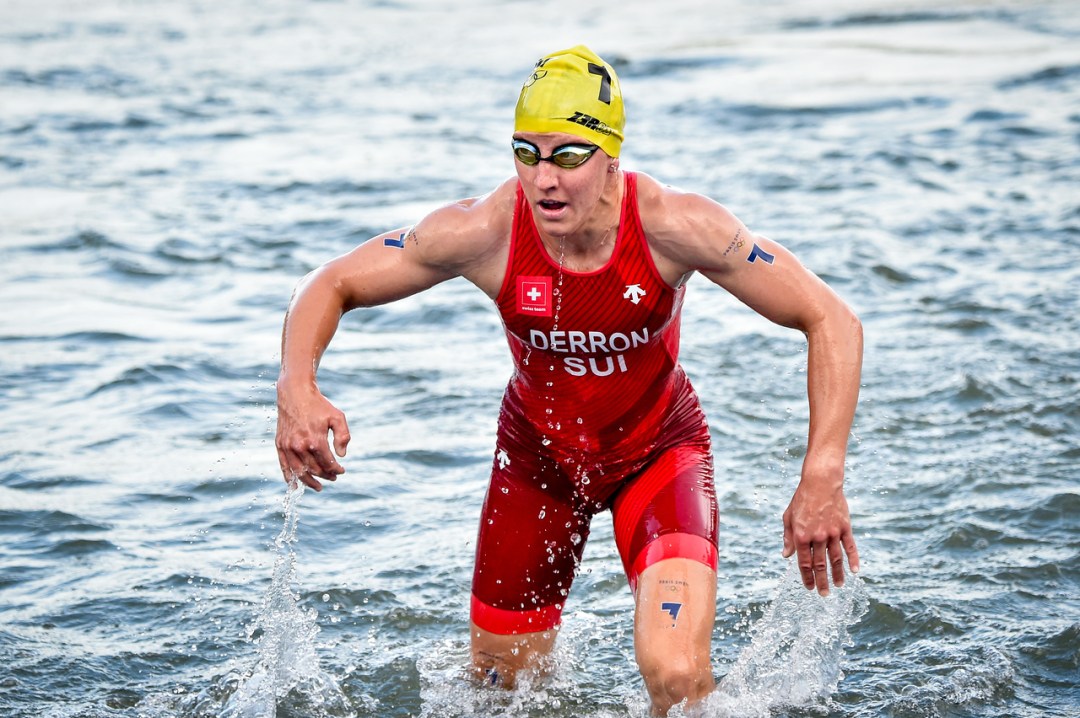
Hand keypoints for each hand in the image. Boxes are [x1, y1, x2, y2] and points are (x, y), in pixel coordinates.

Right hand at [275, 380, 350, 491]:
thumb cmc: (319, 405)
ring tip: (319, 487)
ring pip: (299, 472)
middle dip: (326, 476)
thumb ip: (343, 436)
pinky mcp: (280, 444)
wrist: (295, 393)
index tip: (342, 470)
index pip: (328, 463)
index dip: (336, 469)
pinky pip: (284, 466)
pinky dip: (290, 478)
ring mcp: (288, 446)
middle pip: (314, 469)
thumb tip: (341, 456)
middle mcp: (300, 446)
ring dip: (309, 482)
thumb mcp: (337, 417)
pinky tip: (295, 486)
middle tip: (333, 477)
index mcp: (315, 440)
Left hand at [781, 460, 859, 595]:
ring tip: (838, 586)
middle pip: (820, 565)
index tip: (809, 587)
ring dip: (837, 575)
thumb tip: (786, 556)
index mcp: (801, 535)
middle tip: (823, 594)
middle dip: (821, 581)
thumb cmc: (801, 499)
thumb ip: (788, 538)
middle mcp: (817, 536)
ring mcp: (832, 532)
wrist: (820, 482)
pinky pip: (850, 547)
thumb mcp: (788, 517)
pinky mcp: (845, 527)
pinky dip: (853, 560)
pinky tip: (855, 571)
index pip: (804, 562)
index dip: (806, 577)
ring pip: (835, 559)